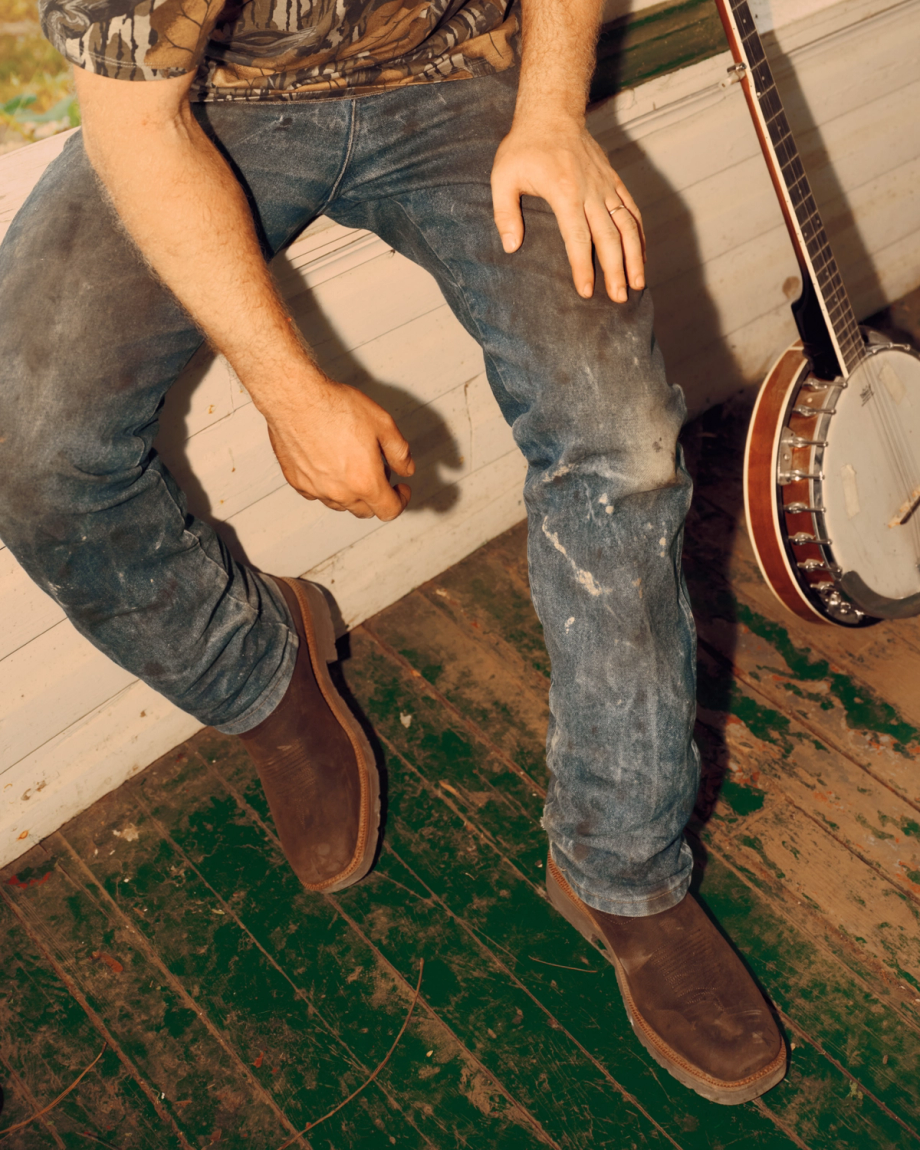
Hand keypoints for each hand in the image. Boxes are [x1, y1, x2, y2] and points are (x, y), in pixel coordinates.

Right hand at [264, 374, 413, 520]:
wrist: (296, 398)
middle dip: (376, 496)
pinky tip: (330, 465)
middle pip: (365, 511)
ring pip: (340, 505)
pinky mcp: (297, 482)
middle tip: (377, 471)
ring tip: (352, 464)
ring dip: (351, 493)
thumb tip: (407, 468)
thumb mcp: (382, 423)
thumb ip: (400, 452)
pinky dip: (328, 487)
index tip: (400, 490)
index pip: (389, 511)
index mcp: (365, 482)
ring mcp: (316, 489)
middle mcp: (340, 492)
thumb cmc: (335, 407)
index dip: (400, 501)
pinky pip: (317, 494)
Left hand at [491, 114, 645, 301]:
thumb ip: (504, 213)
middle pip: (609, 236)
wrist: (551, 112)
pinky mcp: (613, 181)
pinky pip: (631, 210)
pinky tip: (641, 256)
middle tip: (618, 298)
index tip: (586, 291)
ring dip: (634, 256)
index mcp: (565, 192)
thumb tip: (511, 247)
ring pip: (627, 225)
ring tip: (637, 284)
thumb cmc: (523, 147)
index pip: (578, 237)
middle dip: (616, 270)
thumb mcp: (503, 177)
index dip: (583, 266)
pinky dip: (639, 234)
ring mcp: (605, 185)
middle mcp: (590, 190)